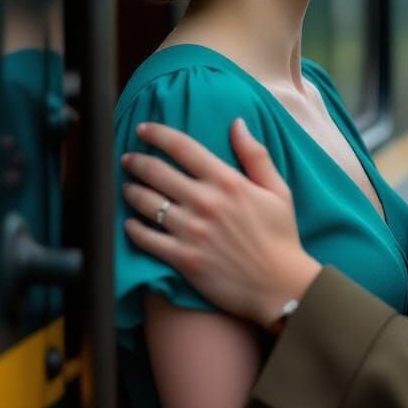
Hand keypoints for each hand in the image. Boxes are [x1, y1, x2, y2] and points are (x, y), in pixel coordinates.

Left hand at [121, 118, 320, 329]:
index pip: (184, 148)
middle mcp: (205, 202)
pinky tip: (129, 224)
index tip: (144, 128)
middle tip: (128, 159)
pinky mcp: (183, 259)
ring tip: (126, 188)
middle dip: (137, 161)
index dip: (158, 134)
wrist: (279, 285)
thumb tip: (237, 123)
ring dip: (131, 192)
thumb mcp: (278, 189)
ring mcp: (191, 231)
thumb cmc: (280, 235)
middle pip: (158, 172)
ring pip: (147, 204)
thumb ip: (255, 155)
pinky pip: (147, 239)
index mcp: (227, 181)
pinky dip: (133, 229)